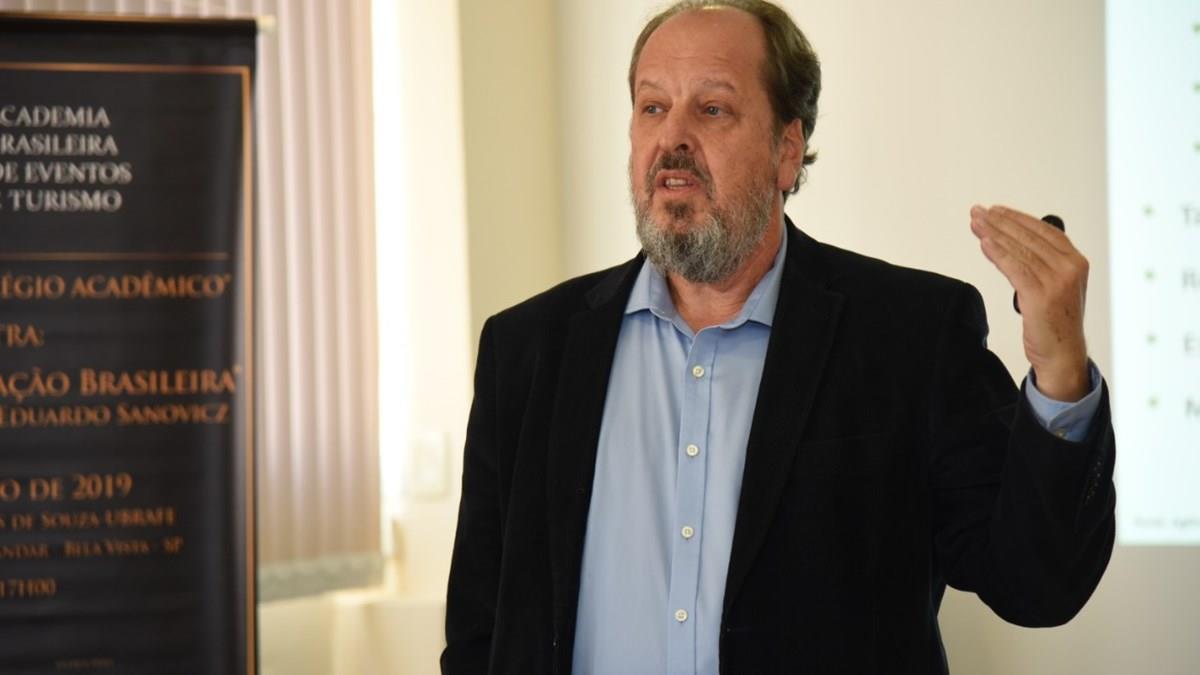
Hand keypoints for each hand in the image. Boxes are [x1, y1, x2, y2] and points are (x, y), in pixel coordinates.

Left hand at [969, 205, 1089, 400]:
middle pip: (1029, 237)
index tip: (996, 211)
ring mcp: (1057, 281)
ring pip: (1019, 250)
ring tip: (976, 223)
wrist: (1063, 354)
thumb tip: (1015, 242)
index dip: (1017, 218)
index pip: (1043, 231)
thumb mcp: (1055, 286)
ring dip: (994, 234)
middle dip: (1000, 222)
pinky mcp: (1041, 296)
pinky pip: (1014, 268)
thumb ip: (1043, 264)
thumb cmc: (1056, 322)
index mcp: (1076, 261)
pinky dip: (997, 253)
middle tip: (978, 212)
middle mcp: (1070, 267)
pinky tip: (983, 243)